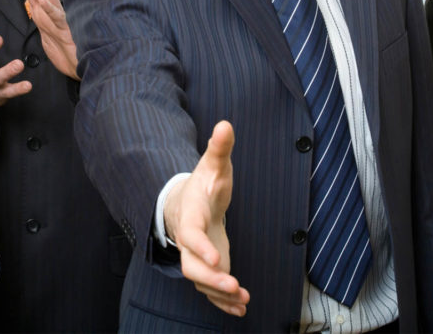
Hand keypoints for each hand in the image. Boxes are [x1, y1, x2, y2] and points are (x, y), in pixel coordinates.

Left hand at [3, 0, 79, 79]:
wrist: (79, 67)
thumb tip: (37, 5)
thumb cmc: (66, 51)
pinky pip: (58, 18)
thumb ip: (43, 18)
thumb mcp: (47, 33)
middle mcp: (51, 12)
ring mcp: (59, 20)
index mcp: (44, 13)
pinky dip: (50, 8)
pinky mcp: (66, 31)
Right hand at [164, 121, 248, 316]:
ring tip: (242, 299)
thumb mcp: (213, 164)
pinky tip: (241, 308)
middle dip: (211, 279)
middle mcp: (190, 241)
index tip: (215, 258)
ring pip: (202, 283)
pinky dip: (223, 302)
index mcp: (191, 216)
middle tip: (233, 285)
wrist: (190, 203)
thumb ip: (220, 148)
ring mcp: (198, 257)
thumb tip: (225, 124)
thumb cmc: (204, 184)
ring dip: (221, 294)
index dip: (200, 247)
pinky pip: (211, 290)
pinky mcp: (208, 268)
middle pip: (192, 267)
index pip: (191, 235)